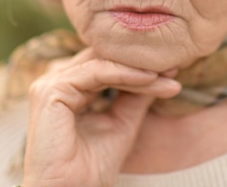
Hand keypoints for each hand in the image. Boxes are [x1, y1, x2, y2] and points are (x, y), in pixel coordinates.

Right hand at [21, 48, 181, 186]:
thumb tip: (165, 74)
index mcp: (70, 87)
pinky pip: (95, 72)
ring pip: (103, 63)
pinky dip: (125, 74)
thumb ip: (137, 96)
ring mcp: (51, 83)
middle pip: (105, 59)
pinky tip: (150, 79)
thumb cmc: (91, 168)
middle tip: (175, 66)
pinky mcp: (51, 91)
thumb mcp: (123, 122)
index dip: (138, 64)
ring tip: (168, 74)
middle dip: (141, 63)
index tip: (173, 70)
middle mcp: (57, 81)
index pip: (107, 63)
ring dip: (138, 69)